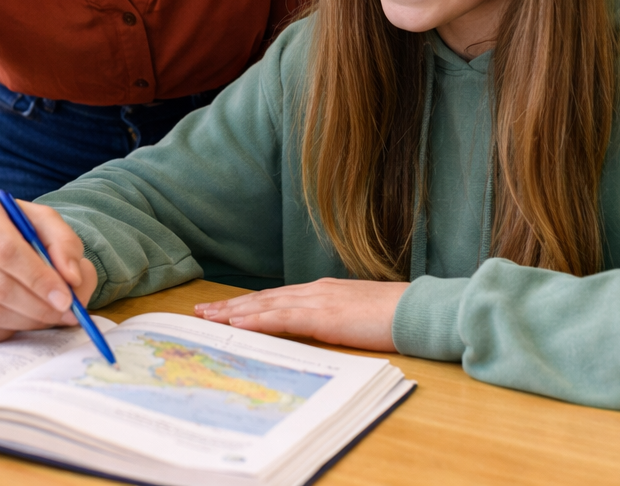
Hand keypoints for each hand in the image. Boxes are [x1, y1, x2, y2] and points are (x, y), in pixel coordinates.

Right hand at [0, 193, 96, 344]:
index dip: (39, 279)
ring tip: (51, 315)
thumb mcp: (42, 220)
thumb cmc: (11, 224)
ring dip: (28, 321)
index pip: (7, 252)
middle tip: (67, 313)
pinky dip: (9, 332)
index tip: (66, 299)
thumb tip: (73, 279)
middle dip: (39, 307)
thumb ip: (64, 243)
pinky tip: (24, 318)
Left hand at [194, 278, 408, 351]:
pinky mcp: (324, 317)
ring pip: (266, 306)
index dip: (247, 304)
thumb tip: (318, 329)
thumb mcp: (356, 315)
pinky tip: (238, 326)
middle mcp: (315, 291)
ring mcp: (318, 301)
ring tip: (209, 319)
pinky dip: (257, 322)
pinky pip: (283, 320)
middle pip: (263, 299)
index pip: (276, 298)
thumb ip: (334, 318)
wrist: (418, 310)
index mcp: (322, 291)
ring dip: (234, 313)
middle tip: (201, 313)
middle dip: (231, 307)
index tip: (223, 309)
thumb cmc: (394, 315)